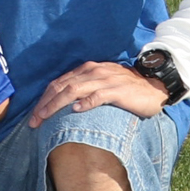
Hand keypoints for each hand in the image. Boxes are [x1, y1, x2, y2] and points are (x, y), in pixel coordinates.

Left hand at [28, 60, 169, 127]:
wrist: (155, 86)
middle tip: (34, 121)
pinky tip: (75, 112)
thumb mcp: (101, 83)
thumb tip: (65, 104)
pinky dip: (85, 103)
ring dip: (56, 105)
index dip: (43, 98)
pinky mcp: (117, 90)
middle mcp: (92, 72)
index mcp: (86, 70)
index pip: (58, 83)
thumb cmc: (127, 88)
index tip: (34, 114)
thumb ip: (84, 88)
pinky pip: (98, 96)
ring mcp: (105, 80)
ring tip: (45, 117)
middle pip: (61, 87)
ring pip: (73, 90)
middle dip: (44, 104)